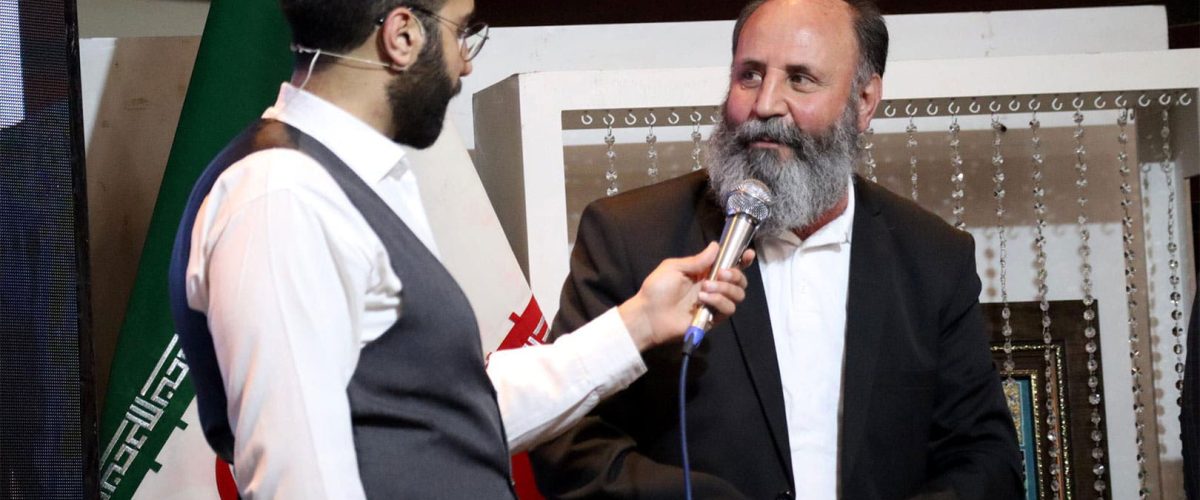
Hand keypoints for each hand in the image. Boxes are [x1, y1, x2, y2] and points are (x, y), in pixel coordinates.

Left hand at [618, 242, 753, 350]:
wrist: (648, 314)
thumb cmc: (657, 289)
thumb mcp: (674, 267)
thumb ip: (697, 260)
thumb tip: (716, 246)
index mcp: (704, 273)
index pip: (729, 265)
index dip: (742, 260)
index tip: (748, 254)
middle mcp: (713, 287)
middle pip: (740, 281)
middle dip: (735, 274)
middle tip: (720, 274)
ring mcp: (714, 303)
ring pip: (738, 295)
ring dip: (725, 289)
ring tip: (705, 288)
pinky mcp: (713, 318)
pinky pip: (728, 309)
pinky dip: (719, 301)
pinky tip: (703, 300)